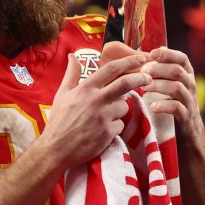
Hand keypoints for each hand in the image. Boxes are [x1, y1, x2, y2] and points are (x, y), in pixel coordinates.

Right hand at [39, 50, 152, 170]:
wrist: (56, 149)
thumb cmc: (59, 121)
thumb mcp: (62, 94)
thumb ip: (72, 74)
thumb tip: (73, 56)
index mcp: (86, 88)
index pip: (111, 69)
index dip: (129, 61)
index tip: (140, 59)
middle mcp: (96, 100)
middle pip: (126, 84)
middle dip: (141, 78)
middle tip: (148, 78)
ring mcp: (103, 117)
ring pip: (124, 107)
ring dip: (120, 108)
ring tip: (107, 114)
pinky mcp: (108, 133)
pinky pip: (120, 124)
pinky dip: (115, 126)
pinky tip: (103, 129)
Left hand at [139, 46, 204, 140]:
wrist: (189, 128)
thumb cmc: (176, 100)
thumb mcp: (173, 82)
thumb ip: (166, 67)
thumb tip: (157, 49)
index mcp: (187, 74)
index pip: (182, 58)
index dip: (168, 54)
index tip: (152, 53)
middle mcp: (190, 85)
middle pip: (177, 71)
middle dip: (159, 69)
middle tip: (143, 71)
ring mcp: (189, 100)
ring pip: (176, 88)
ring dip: (159, 85)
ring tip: (144, 88)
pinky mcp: (185, 116)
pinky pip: (177, 108)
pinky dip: (164, 105)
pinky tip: (153, 106)